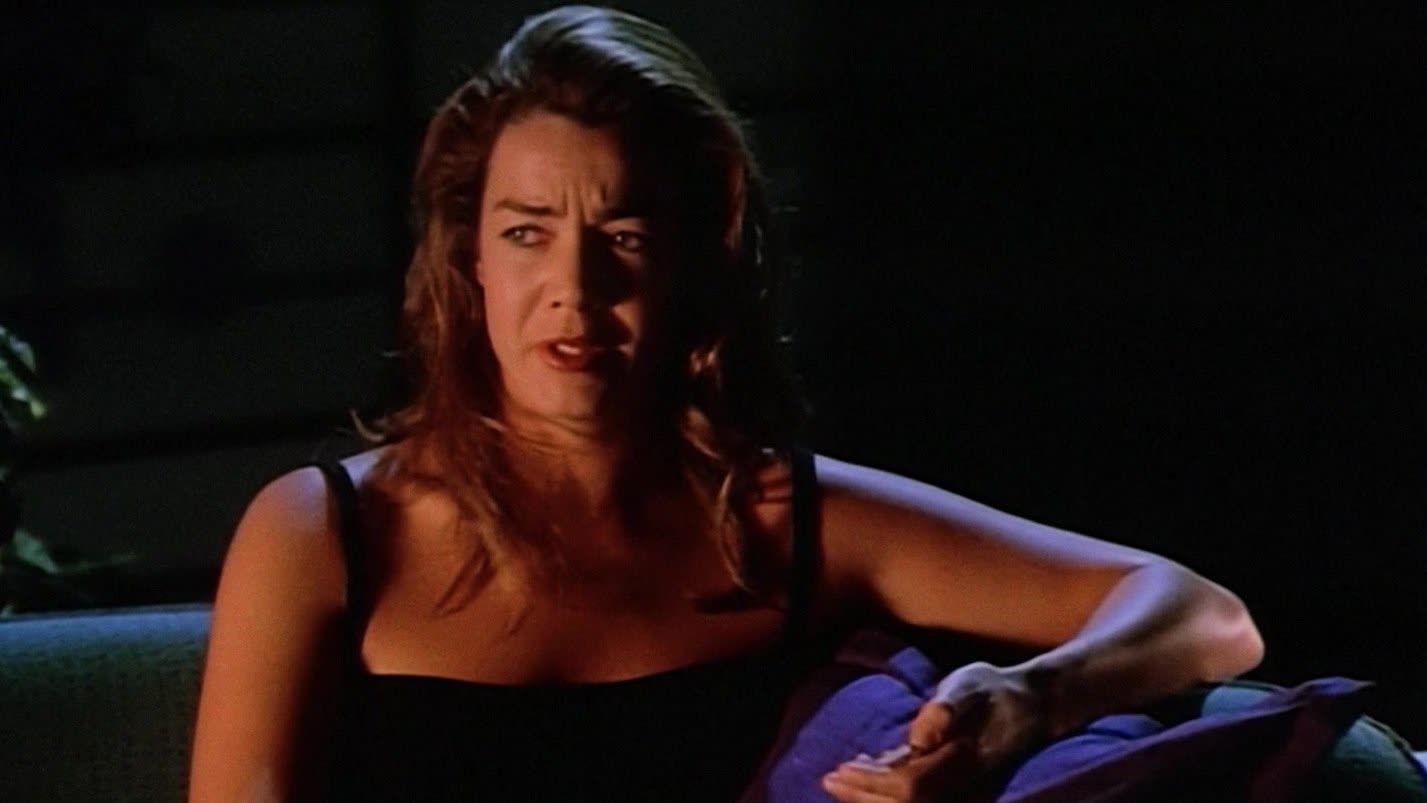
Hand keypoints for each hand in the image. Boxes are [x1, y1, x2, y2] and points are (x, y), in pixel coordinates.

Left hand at [821, 661, 1048, 802]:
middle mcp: (962, 786)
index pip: (909, 788)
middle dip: (863, 797)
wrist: (1033, 707)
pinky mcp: (957, 790)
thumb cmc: (995, 691)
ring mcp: (961, 792)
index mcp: (963, 762)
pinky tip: (867, 778)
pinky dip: (887, 794)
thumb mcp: (971, 684)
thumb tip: (918, 738)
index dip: (871, 783)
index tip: (840, 770)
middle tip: (828, 780)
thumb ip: (946, 708)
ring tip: (840, 783)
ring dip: (872, 799)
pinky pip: (917, 800)